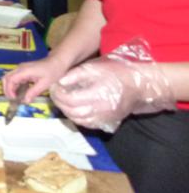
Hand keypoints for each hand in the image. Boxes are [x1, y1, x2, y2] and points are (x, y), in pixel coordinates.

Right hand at [3, 56, 70, 103]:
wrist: (57, 61)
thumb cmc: (52, 72)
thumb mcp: (44, 83)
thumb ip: (33, 92)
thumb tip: (25, 101)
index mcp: (24, 71)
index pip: (10, 80)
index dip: (9, 90)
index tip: (14, 99)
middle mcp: (20, 68)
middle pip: (6, 77)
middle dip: (6, 89)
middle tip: (12, 99)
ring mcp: (21, 68)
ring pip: (9, 77)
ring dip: (10, 87)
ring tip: (15, 97)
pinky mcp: (24, 70)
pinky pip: (15, 78)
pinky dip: (14, 85)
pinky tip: (20, 92)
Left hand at [51, 51, 174, 131]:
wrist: (140, 86)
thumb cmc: (117, 73)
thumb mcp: (95, 68)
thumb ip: (76, 75)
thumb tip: (60, 81)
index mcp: (98, 95)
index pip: (71, 99)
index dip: (58, 94)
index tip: (53, 87)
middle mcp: (101, 111)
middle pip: (73, 111)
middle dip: (60, 103)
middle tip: (54, 93)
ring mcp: (105, 118)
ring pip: (79, 120)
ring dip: (66, 111)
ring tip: (61, 99)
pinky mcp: (108, 122)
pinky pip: (88, 124)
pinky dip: (77, 118)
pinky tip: (73, 108)